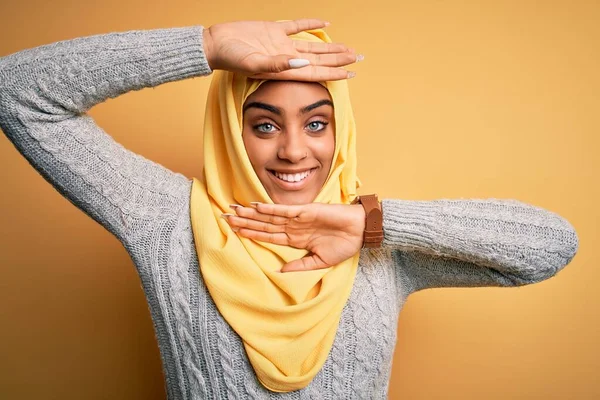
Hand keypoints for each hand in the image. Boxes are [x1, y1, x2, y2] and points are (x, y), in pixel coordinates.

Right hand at [203, 19, 359, 80]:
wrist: (214, 44)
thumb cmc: (231, 58)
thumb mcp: (254, 63)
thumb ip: (277, 64)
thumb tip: (301, 64)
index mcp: (285, 69)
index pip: (316, 72)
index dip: (334, 72)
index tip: (351, 73)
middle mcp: (286, 58)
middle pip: (319, 60)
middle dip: (340, 60)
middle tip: (359, 58)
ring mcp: (281, 44)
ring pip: (312, 46)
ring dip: (330, 47)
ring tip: (348, 48)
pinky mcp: (273, 31)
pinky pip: (297, 27)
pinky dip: (311, 25)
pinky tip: (325, 25)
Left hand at [222, 202, 364, 271]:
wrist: (360, 232)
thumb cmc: (343, 246)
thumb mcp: (319, 262)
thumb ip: (299, 266)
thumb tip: (279, 271)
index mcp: (295, 239)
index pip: (267, 236)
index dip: (250, 233)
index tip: (234, 231)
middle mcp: (293, 228)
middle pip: (263, 224)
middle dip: (244, 222)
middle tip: (224, 217)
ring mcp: (298, 218)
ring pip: (269, 216)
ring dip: (252, 214)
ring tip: (234, 211)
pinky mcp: (306, 211)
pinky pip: (284, 210)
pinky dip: (270, 209)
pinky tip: (255, 207)